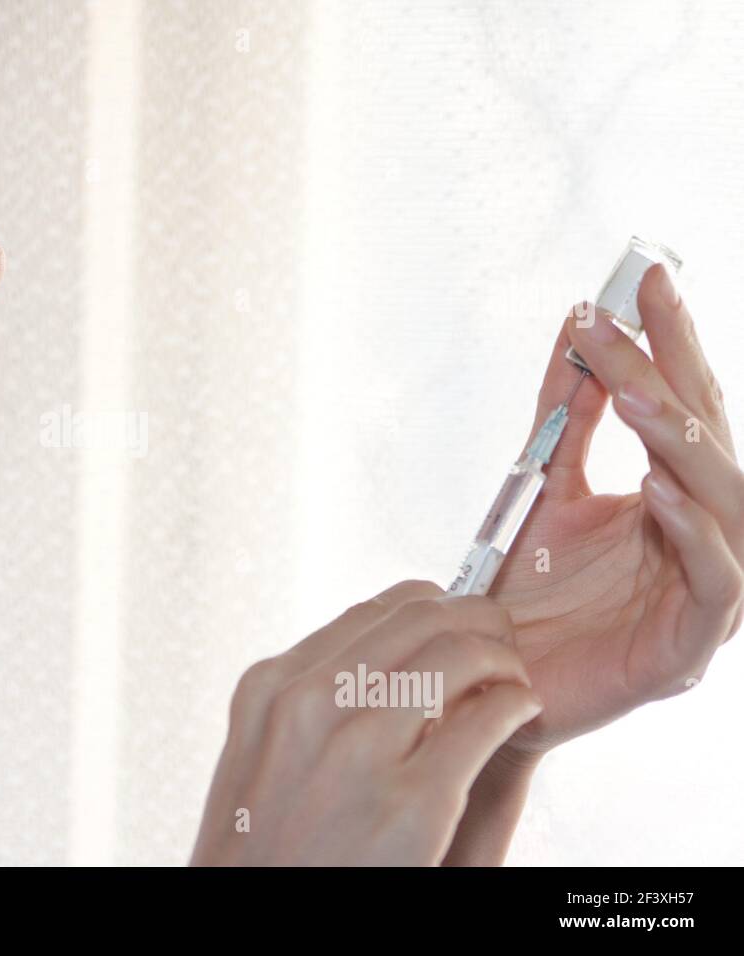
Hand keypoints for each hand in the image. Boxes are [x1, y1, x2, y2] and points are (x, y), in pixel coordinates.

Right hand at [189, 580, 541, 865]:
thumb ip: (309, 708)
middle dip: (474, 619)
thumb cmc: (268, 856)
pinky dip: (518, 704)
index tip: (452, 626)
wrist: (258, 928)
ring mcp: (357, 751)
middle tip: (500, 642)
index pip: (368, 611)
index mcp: (269, 691)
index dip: (426, 609)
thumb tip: (381, 663)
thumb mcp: (258, 764)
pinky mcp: (412, 803)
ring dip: (501, 657)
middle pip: (418, 616)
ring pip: (458, 652)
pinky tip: (520, 713)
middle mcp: (307, 706)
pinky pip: (488, 717)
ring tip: (513, 680)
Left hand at [487, 264, 742, 757]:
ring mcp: (701, 596)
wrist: (487, 681)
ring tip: (642, 395)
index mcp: (675, 498)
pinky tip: (661, 493)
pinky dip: (696, 536)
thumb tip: (579, 325)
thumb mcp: (544, 487)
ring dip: (686, 446)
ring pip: (730, 507)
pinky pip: (716, 586)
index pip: (684, 406)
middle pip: (708, 443)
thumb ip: (567, 417)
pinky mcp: (686, 649)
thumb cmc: (525, 593)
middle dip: (671, 375)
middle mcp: (702, 540)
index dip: (670, 342)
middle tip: (627, 318)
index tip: (644, 276)